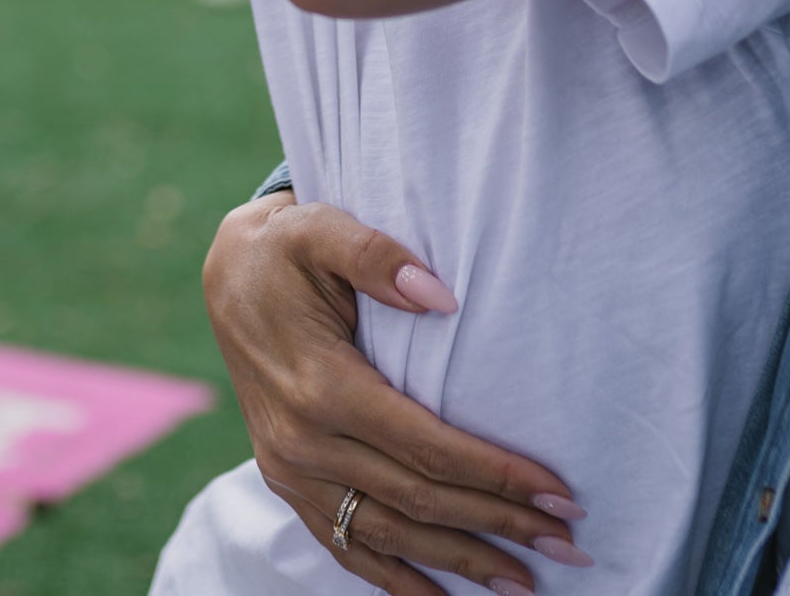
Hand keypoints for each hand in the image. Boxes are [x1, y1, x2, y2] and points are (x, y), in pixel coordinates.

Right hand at [204, 195, 589, 594]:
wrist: (222, 274)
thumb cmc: (284, 248)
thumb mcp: (321, 229)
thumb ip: (377, 256)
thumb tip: (443, 298)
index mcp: (323, 388)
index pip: (428, 448)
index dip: (496, 475)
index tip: (556, 491)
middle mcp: (304, 444)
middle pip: (418, 502)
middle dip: (498, 526)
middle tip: (567, 542)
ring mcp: (291, 472)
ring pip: (387, 536)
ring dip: (459, 565)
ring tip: (525, 583)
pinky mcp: (286, 481)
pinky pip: (344, 545)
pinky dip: (394, 580)